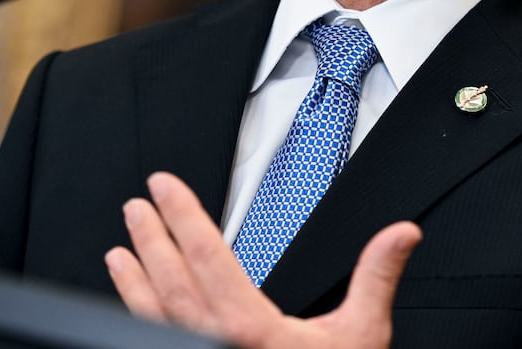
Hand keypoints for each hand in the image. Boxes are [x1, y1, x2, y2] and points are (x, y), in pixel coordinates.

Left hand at [105, 171, 421, 348]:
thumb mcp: (361, 336)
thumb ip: (376, 277)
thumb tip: (401, 234)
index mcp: (252, 330)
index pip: (206, 256)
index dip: (182, 215)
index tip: (164, 188)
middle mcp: (216, 345)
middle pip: (171, 281)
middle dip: (152, 238)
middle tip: (138, 207)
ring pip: (154, 316)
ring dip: (135, 279)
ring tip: (120, 250)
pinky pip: (158, 340)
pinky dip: (140, 315)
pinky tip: (133, 299)